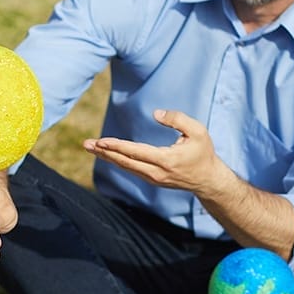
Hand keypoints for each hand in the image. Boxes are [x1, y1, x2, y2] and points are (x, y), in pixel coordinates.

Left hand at [85, 109, 228, 193]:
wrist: (207, 180)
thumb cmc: (203, 153)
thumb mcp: (198, 132)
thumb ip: (178, 119)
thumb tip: (156, 114)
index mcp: (166, 160)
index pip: (136, 152)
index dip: (117, 146)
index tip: (102, 141)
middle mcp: (156, 172)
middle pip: (125, 161)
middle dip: (104, 152)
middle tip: (86, 144)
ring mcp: (152, 178)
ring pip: (125, 166)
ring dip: (106, 156)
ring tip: (90, 146)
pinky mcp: (151, 180)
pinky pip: (130, 168)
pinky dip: (116, 160)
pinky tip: (105, 153)